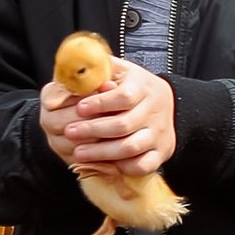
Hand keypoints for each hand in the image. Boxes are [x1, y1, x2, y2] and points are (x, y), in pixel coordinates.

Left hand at [40, 56, 176, 177]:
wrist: (165, 103)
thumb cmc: (132, 85)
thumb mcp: (118, 70)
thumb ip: (95, 68)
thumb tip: (70, 73)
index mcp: (144, 86)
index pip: (123, 97)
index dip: (100, 104)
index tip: (79, 108)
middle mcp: (155, 110)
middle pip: (123, 124)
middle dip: (92, 130)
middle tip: (69, 132)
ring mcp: (159, 133)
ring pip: (130, 147)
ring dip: (101, 152)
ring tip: (78, 152)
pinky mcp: (161, 152)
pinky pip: (143, 165)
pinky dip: (123, 166)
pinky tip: (105, 164)